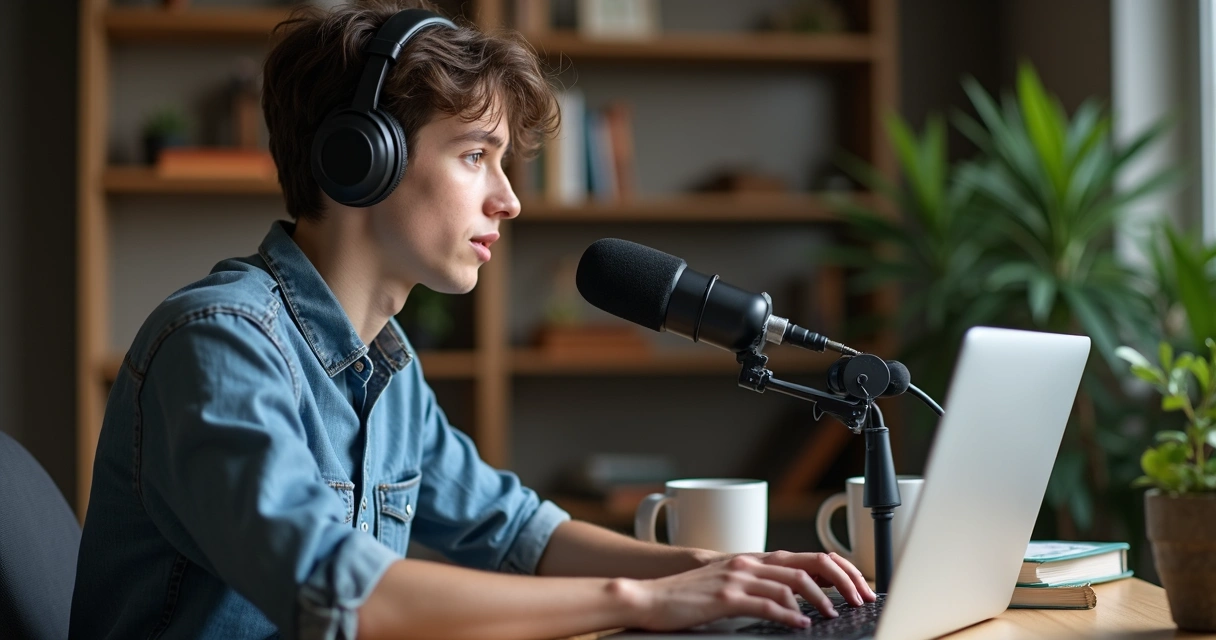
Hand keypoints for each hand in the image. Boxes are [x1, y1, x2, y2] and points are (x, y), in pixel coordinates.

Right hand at [620, 552, 870, 630]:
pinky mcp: (726, 597)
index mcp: (755, 559)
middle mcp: (750, 562)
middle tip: (861, 599)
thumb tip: (798, 599)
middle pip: (810, 563)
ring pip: (793, 582)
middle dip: (843, 581)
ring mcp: (738, 577)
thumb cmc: (691, 595)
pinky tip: (801, 624)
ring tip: (833, 615)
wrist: (650, 597)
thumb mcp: (732, 584)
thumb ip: (762, 585)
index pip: (810, 555)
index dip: (842, 569)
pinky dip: (789, 615)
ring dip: (820, 600)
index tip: (861, 586)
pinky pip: (766, 604)